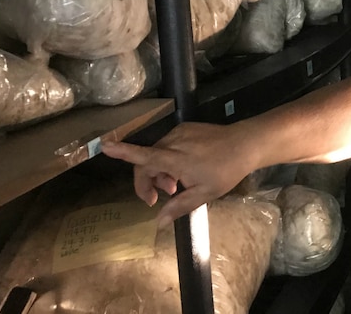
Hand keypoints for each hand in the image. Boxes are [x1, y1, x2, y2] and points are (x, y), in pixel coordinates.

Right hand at [100, 122, 254, 226]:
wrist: (246, 144)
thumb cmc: (225, 171)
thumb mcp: (204, 194)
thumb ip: (179, 207)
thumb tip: (158, 222)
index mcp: (175, 158)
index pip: (143, 156)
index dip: (123, 152)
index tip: (104, 146)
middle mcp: (173, 142)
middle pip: (147, 160)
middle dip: (148, 180)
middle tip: (161, 197)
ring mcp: (180, 132)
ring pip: (158, 152)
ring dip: (160, 170)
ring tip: (176, 185)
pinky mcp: (186, 128)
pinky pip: (169, 144)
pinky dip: (169, 158)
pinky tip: (184, 169)